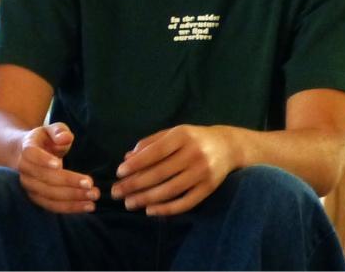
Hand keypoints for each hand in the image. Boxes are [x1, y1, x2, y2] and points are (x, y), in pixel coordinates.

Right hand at [17, 123, 98, 213]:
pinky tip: (88, 206)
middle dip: (68, 182)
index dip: (44, 160)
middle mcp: (25, 169)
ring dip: (72, 197)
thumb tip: (65, 138)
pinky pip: (53, 206)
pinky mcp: (37, 198)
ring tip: (93, 196)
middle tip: (90, 183)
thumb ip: (59, 131)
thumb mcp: (51, 130)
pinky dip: (71, 208)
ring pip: (49, 195)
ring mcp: (29, 186)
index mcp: (27, 149)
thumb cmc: (45, 140)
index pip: (31, 154)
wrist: (29, 154)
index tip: (60, 163)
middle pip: (45, 178)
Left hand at [111, 125, 234, 215]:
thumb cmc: (192, 138)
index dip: (136, 164)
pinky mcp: (209, 189)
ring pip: (171, 189)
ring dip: (147, 198)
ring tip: (129, 203)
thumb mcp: (172, 133)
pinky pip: (186, 202)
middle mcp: (194, 154)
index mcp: (182, 136)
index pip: (155, 152)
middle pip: (161, 173)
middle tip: (116, 193)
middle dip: (136, 184)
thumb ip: (149, 143)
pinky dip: (168, 209)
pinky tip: (150, 210)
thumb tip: (127, 157)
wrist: (228, 146)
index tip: (119, 173)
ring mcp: (203, 173)